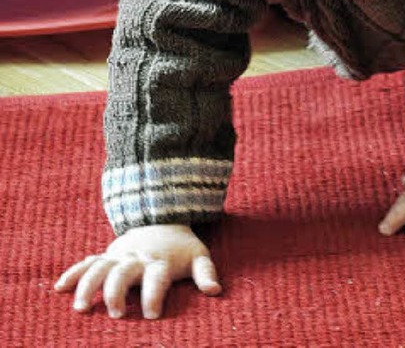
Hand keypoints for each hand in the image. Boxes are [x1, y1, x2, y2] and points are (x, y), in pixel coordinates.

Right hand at [54, 224, 220, 319]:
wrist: (162, 219)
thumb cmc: (181, 248)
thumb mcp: (198, 256)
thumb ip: (206, 273)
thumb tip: (215, 291)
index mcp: (159, 261)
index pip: (157, 277)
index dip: (154, 294)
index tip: (152, 314)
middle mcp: (137, 258)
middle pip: (124, 272)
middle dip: (118, 292)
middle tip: (117, 314)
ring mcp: (119, 255)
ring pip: (100, 268)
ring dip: (89, 286)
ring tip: (82, 308)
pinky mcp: (107, 255)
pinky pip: (87, 262)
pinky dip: (73, 273)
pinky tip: (59, 288)